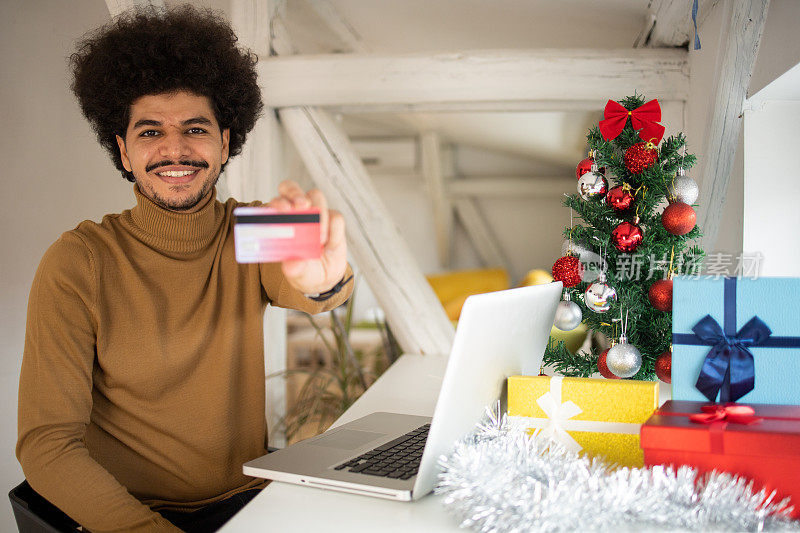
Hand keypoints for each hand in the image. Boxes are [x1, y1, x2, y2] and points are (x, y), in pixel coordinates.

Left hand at [268, 180, 347, 294]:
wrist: (324, 278)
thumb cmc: (304, 271)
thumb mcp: (297, 273)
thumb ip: (294, 268)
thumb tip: (292, 264)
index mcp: (281, 221)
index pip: (276, 202)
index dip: (278, 202)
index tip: (284, 210)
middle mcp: (296, 212)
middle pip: (292, 188)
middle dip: (295, 193)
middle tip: (302, 205)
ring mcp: (315, 213)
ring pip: (316, 197)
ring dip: (319, 215)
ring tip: (319, 240)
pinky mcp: (333, 219)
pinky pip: (336, 217)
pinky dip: (334, 232)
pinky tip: (330, 246)